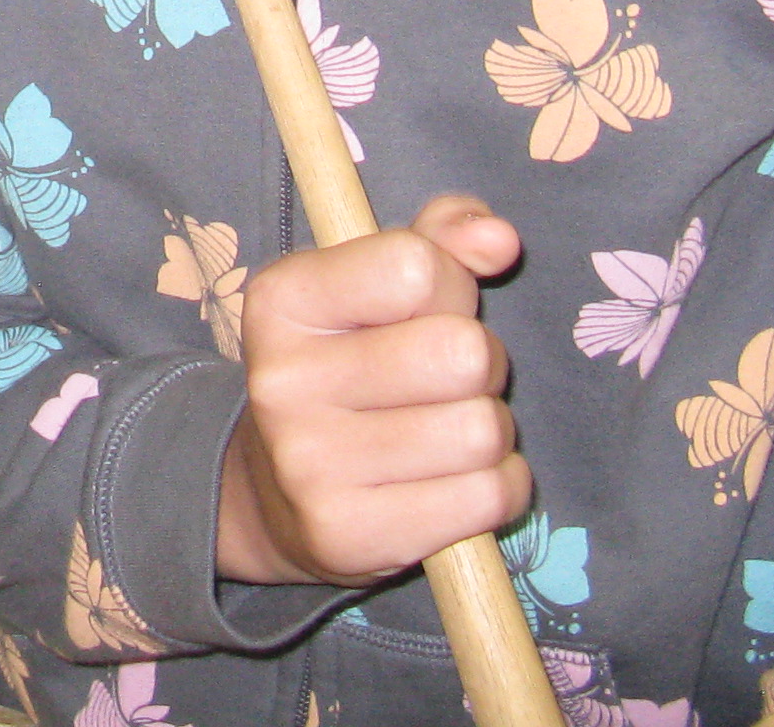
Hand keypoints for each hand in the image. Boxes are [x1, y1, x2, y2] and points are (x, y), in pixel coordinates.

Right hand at [216, 194, 530, 586]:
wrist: (275, 493)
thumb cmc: (349, 363)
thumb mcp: (376, 284)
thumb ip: (441, 239)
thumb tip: (498, 239)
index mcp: (281, 299)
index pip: (416, 266)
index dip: (449, 287)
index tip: (422, 311)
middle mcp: (282, 379)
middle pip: (462, 353)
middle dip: (480, 364)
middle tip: (447, 382)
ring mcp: (309, 464)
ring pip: (484, 430)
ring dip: (491, 432)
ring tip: (445, 432)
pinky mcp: (349, 534)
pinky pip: (489, 498)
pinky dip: (496, 488)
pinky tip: (452, 482)